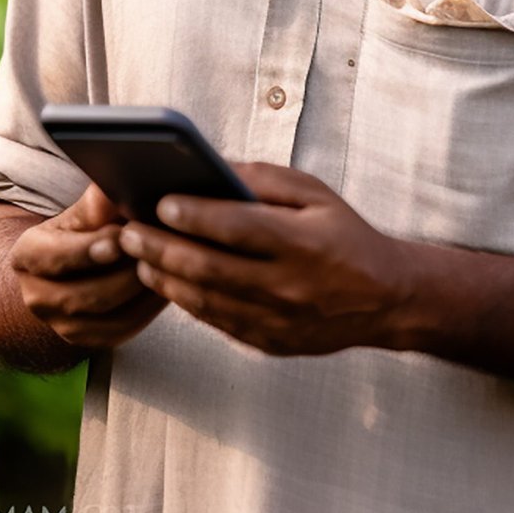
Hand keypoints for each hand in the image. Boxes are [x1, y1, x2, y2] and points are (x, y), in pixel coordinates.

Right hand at [8, 183, 167, 350]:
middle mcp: (35, 297)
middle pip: (83, 295)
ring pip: (107, 317)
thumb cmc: (80, 229)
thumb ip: (94, 205)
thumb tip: (109, 192)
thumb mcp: (81, 213)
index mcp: (26, 256)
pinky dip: (147, 311)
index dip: (86, 249)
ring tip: (165, 267)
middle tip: (157, 252)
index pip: (53, 256)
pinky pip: (122, 331)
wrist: (74, 263)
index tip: (120, 237)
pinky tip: (165, 288)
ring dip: (140, 293)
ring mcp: (59, 325)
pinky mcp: (86, 340)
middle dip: (124, 274)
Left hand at [117, 163, 411, 356]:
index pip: (239, 228)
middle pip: (211, 268)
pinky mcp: (270, 343)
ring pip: (207, 301)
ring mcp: (278, 320)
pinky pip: (218, 322)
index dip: (196, 216)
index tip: (160, 202)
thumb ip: (263, 180)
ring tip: (136, 257)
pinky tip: (166, 282)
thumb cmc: (344, 233)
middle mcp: (289, 285)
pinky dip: (187, 301)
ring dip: (165, 278)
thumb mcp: (315, 193)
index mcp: (302, 243)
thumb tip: (212, 169)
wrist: (386, 299)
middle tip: (127, 233)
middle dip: (162, 249)